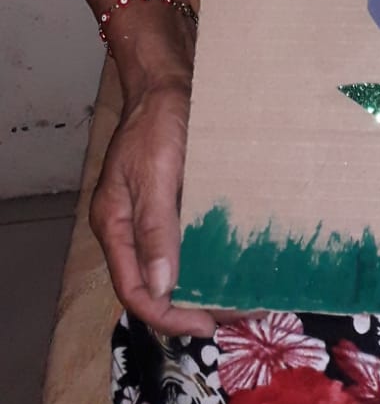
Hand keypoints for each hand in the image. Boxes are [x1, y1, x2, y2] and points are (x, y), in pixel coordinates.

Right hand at [90, 76, 215, 336]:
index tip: (207, 325)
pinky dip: (210, 257)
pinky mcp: (173, 202)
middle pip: (155, 285)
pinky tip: (237, 261)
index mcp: (114, 225)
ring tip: (242, 297)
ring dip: (204, 285)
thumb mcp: (155, 171)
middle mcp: (130, 228)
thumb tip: (161, 286)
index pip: (135, 290)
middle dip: (192, 306)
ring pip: (174, 267)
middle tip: (236, 314)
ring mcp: (152, 216)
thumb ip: (155, 227)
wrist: (168, 79)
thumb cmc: (158, 119)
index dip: (168, 315)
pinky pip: (189, 241)